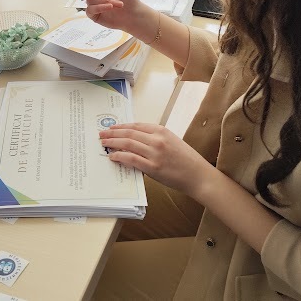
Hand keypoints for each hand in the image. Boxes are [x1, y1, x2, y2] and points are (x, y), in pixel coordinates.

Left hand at [100, 123, 214, 198]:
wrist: (199, 175)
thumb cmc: (186, 160)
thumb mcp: (171, 141)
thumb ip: (154, 139)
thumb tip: (134, 140)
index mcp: (161, 131)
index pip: (136, 126)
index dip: (121, 126)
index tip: (111, 127)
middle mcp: (157, 139)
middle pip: (129, 133)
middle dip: (113, 133)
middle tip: (102, 134)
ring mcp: (155, 153)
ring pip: (128, 144)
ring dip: (113, 143)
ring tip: (104, 144)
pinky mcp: (153, 167)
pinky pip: (131, 159)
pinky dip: (120, 156)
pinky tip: (113, 156)